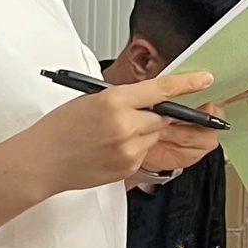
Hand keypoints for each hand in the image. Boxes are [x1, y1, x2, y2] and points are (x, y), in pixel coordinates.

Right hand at [9, 72, 214, 195]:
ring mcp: (128, 150)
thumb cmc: (60, 128)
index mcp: (114, 100)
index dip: (187, 84)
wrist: (42, 161)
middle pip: (163, 116)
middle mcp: (125, 125)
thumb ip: (123, 98)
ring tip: (114, 134)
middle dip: (158, 115)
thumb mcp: (91, 99)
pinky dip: (136, 148)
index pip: (161, 89)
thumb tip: (151, 99)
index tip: (205, 80)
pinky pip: (145, 153)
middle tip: (138, 114)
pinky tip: (111, 148)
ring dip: (145, 132)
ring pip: (155, 136)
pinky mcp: (129, 168)